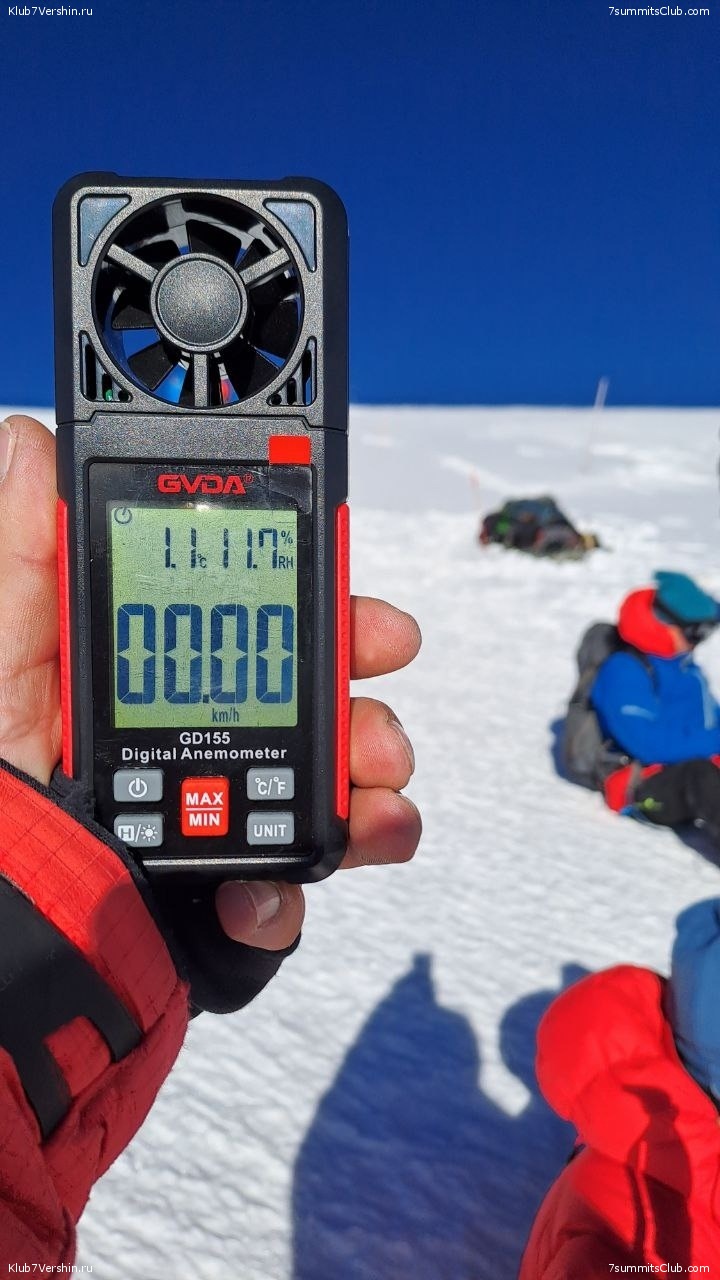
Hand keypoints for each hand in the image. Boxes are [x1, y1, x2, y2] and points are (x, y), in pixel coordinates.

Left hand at [0, 416, 421, 950]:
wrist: (1, 957)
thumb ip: (15, 563)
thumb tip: (28, 447)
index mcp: (128, 677)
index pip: (238, 619)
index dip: (308, 606)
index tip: (356, 608)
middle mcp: (177, 742)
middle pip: (301, 704)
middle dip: (358, 710)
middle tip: (379, 729)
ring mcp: (201, 822)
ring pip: (315, 797)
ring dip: (365, 801)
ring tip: (372, 820)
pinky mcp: (212, 900)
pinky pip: (282, 896)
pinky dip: (291, 903)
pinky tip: (261, 906)